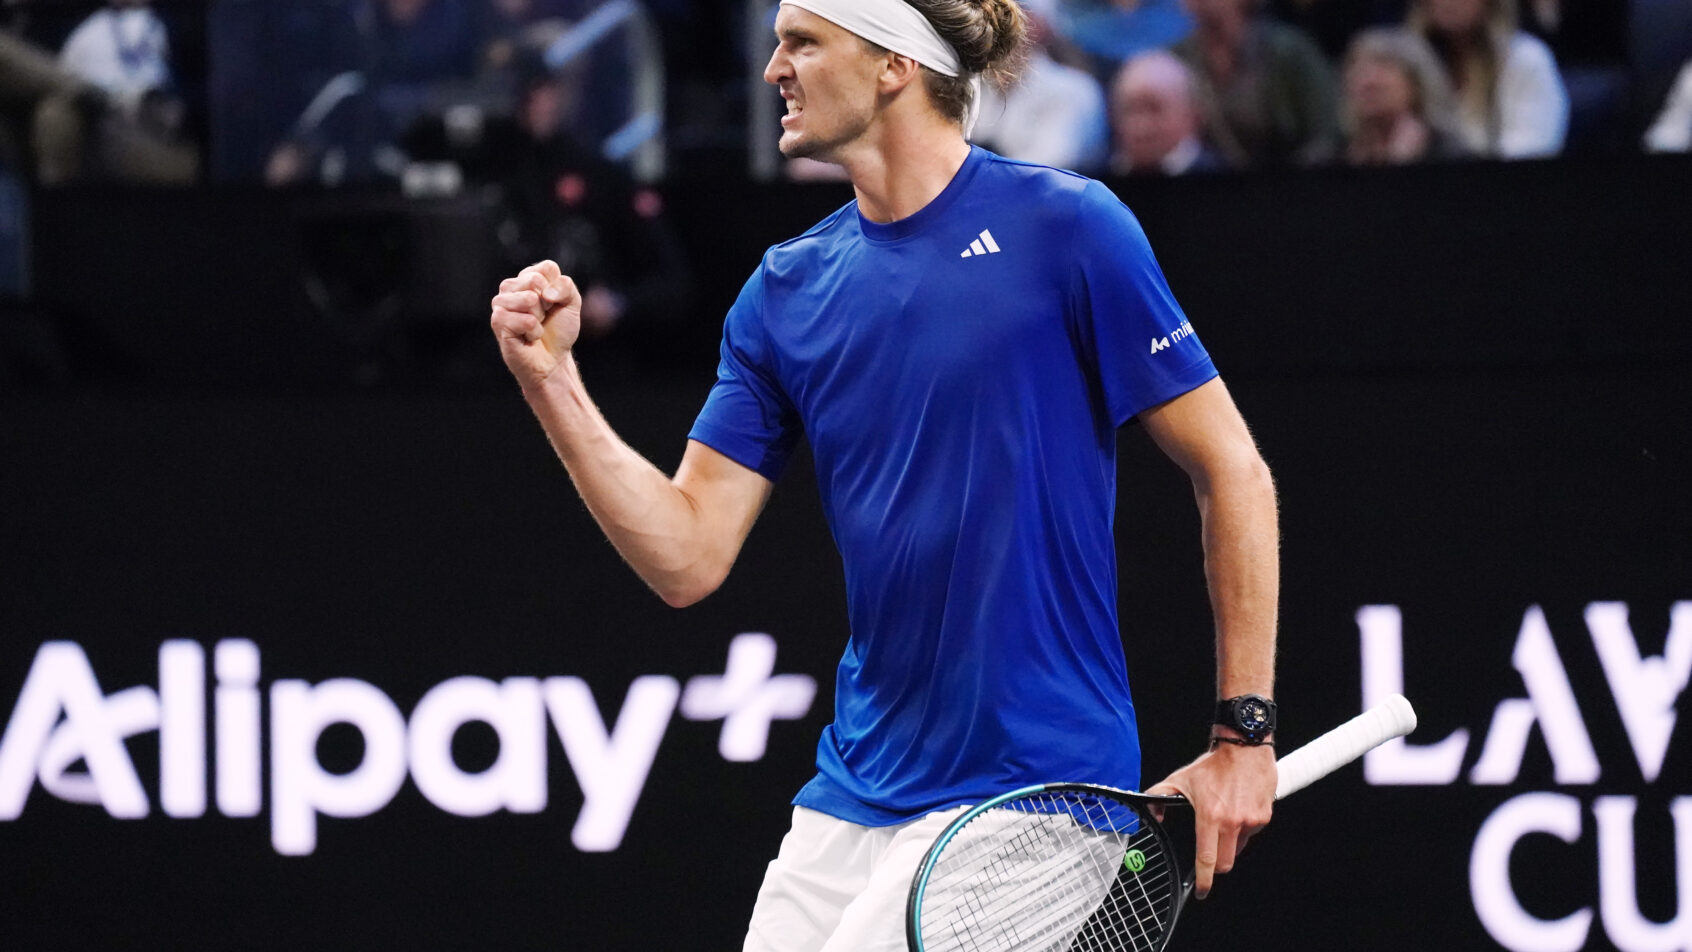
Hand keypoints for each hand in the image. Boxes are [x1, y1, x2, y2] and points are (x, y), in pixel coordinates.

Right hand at [490, 260, 580, 389]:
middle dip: (547, 304)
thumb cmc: (558, 330)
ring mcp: (501, 303)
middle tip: (543, 318)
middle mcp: (510, 287)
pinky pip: (526, 320)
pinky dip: (534, 332)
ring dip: (539, 318)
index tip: (553, 304)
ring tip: (534, 327)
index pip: (547, 268)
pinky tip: (528, 337)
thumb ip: (566, 286)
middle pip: (535, 280)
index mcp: (527, 278)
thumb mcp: (572, 304)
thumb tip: (545, 293)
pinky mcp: (498, 321)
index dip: (557, 289)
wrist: (552, 359)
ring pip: (529, 298)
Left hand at [1145, 741, 1275, 898]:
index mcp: (1210, 816)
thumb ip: (1160, 797)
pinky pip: (1251, 833)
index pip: (1207, 858)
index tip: (1201, 890)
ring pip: (1239, 847)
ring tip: (1224, 819)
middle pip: (1226, 862)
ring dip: (1231, 842)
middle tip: (1211, 853)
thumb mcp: (1181, 778)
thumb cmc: (1214, 764)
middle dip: (1218, 864)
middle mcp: (1232, 821)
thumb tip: (1152, 815)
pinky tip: (1238, 810)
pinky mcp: (1264, 816)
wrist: (1245, 747)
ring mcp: (1251, 820)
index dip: (1204, 879)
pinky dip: (1243, 828)